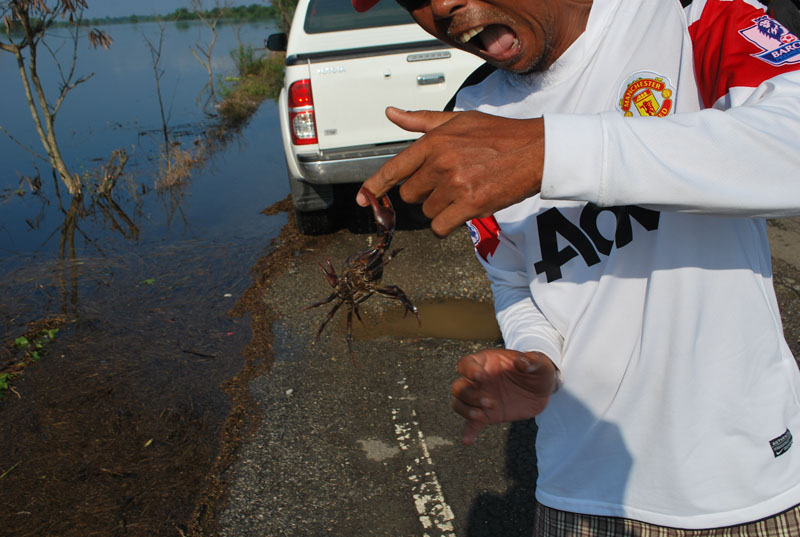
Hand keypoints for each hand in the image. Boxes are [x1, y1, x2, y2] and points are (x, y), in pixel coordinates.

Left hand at [357, 107, 544, 236]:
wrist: (536, 151)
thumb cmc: (498, 134)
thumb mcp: (457, 120)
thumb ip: (421, 121)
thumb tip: (391, 113)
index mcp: (434, 142)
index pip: (394, 168)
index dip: (375, 186)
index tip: (363, 199)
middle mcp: (440, 163)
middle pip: (410, 195)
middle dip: (425, 193)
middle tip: (449, 183)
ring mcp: (455, 185)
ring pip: (427, 212)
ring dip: (441, 208)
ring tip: (464, 191)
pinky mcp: (470, 205)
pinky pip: (441, 226)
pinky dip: (447, 225)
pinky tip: (462, 212)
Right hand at [451, 349, 557, 444]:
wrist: (541, 389)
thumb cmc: (536, 370)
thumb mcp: (539, 363)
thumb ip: (532, 360)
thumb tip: (522, 362)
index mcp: (486, 363)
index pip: (467, 363)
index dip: (469, 370)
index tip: (480, 377)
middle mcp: (478, 381)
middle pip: (459, 386)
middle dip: (470, 395)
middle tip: (491, 402)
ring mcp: (480, 398)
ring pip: (460, 404)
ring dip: (467, 411)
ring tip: (482, 417)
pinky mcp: (487, 415)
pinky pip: (472, 424)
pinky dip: (468, 432)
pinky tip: (467, 440)